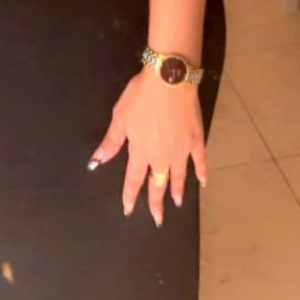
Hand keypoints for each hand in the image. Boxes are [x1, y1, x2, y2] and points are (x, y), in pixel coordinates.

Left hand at [87, 66, 207, 226]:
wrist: (169, 80)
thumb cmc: (140, 96)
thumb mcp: (120, 117)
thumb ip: (111, 142)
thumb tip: (97, 163)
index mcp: (141, 152)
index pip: (133, 179)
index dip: (130, 195)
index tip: (128, 210)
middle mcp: (161, 157)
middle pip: (157, 183)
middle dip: (156, 202)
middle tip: (157, 220)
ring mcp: (181, 149)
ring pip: (179, 176)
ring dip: (177, 190)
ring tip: (176, 203)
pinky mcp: (196, 139)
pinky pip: (200, 161)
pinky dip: (202, 173)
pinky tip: (203, 183)